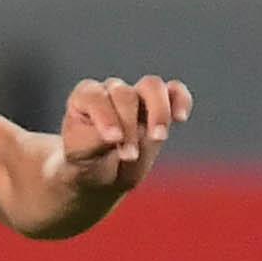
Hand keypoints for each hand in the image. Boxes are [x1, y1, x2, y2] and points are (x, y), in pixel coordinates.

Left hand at [53, 73, 189, 199]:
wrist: (101, 174)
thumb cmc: (85, 160)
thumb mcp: (80, 155)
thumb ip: (94, 140)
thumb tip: (117, 134)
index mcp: (84, 97)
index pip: (95, 98)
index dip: (106, 117)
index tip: (114, 140)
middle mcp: (110, 91)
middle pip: (126, 95)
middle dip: (129, 126)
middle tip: (129, 155)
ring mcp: (137, 95)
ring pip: (152, 86)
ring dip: (158, 112)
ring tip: (158, 137)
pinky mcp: (159, 106)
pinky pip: (175, 92)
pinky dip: (181, 101)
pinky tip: (180, 118)